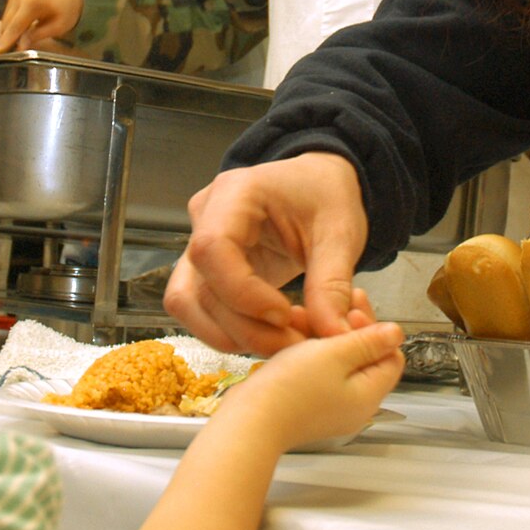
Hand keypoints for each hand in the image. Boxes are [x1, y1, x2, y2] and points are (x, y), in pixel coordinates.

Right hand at [0, 0, 86, 54]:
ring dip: (12, 32)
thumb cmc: (68, 9)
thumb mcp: (59, 26)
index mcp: (33, 2)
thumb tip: (19, 47)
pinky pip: (8, 16)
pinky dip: (13, 24)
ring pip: (5, 21)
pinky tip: (26, 27)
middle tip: (15, 52)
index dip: (4, 42)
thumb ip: (37, 35)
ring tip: (27, 36)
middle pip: (7, 25)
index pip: (15, 27)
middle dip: (9, 39)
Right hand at [165, 153, 368, 354]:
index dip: (242, 292)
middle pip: (196, 287)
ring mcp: (197, 245)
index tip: (285, 315)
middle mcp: (204, 217)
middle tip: (294, 342)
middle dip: (244, 327)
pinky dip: (230, 332)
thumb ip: (333, 284)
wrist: (317, 186)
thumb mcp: (340, 232)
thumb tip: (333, 336)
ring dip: (231, 336)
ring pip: (188, 305)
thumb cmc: (326, 196)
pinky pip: (199, 310)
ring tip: (282, 342)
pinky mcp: (204, 271)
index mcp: (235, 193)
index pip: (212, 248)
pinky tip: (270, 334)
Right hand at [213, 320, 405, 453]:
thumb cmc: (290, 390)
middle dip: (346, 327)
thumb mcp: (335, 354)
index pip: (389, 356)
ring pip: (337, 362)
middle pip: (363, 358)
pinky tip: (291, 333)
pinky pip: (317, 372)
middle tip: (330, 304)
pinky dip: (308, 352)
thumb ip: (368, 342)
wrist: (248, 423)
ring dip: (323, 335)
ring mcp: (329, 407)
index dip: (375, 328)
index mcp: (368, 395)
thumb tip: (397, 333)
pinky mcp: (307, 405)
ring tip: (301, 314)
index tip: (352, 307)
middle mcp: (354, 405)